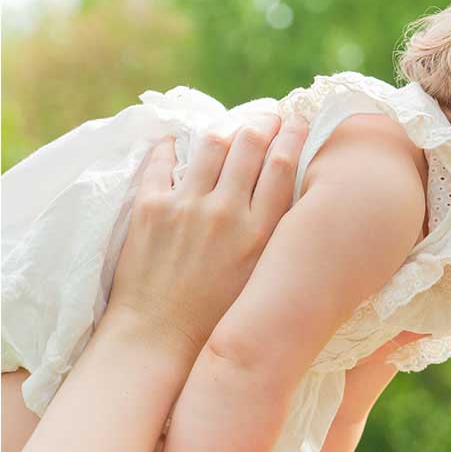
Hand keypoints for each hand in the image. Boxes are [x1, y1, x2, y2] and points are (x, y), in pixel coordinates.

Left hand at [105, 115, 307, 356]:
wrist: (160, 336)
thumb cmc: (219, 314)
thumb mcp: (263, 275)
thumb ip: (277, 234)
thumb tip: (291, 194)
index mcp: (260, 233)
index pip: (282, 165)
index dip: (293, 135)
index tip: (298, 122)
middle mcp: (226, 214)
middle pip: (250, 144)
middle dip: (263, 121)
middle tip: (268, 116)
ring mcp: (186, 207)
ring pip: (212, 144)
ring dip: (226, 129)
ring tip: (232, 129)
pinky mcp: (150, 208)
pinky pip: (162, 160)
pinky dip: (174, 146)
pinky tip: (179, 142)